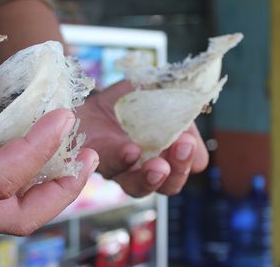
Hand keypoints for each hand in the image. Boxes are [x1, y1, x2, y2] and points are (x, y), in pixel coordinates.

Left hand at [76, 80, 207, 196]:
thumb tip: (194, 102)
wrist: (86, 97)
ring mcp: (118, 169)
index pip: (187, 165)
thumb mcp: (156, 92)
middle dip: (178, 169)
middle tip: (182, 148)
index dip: (191, 157)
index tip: (188, 139)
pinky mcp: (93, 161)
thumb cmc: (127, 99)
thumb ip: (177, 99)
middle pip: (168, 185)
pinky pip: (109, 166)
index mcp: (165, 152)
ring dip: (151, 177)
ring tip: (159, 165)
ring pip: (138, 186)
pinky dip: (121, 159)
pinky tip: (130, 150)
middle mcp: (143, 168)